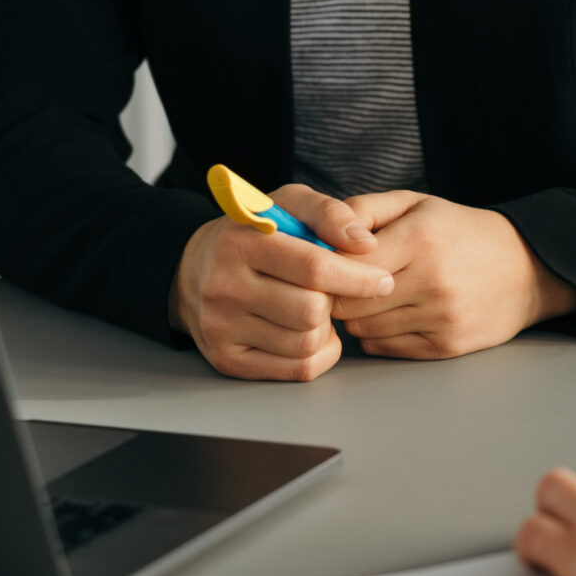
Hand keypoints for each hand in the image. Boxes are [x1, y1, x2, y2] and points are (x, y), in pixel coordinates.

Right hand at [170, 184, 391, 381]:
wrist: (193, 271)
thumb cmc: (254, 235)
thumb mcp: (286, 205)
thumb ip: (328, 213)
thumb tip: (365, 241)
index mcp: (241, 242)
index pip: (313, 268)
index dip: (358, 277)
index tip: (382, 280)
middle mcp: (224, 287)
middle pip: (311, 312)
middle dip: (335, 302)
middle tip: (332, 291)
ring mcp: (221, 328)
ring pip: (305, 344)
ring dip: (326, 329)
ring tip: (316, 309)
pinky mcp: (226, 360)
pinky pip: (295, 370)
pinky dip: (318, 354)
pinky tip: (311, 333)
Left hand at [328, 191, 575, 358]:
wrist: (526, 269)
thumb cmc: (461, 232)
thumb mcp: (415, 203)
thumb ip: (362, 210)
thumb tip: (317, 234)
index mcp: (420, 238)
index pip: (344, 266)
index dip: (326, 267)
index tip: (323, 263)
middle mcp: (431, 281)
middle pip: (349, 304)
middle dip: (337, 295)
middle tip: (341, 284)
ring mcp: (440, 318)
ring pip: (363, 329)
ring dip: (357, 316)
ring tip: (371, 297)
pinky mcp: (446, 347)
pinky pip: (385, 348)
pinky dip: (378, 334)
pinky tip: (392, 314)